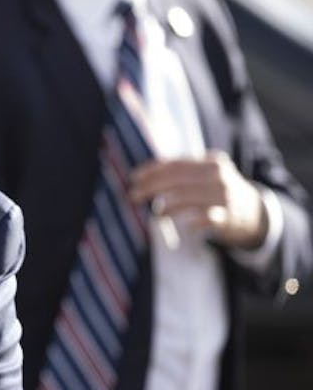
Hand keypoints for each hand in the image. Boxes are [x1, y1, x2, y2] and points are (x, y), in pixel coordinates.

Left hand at [129, 151, 267, 248]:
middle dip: (152, 187)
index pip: (176, 164)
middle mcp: (219, 176)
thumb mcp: (207, 176)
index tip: (134, 178)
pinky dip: (192, 221)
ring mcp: (225, 197)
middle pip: (179, 179)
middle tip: (133, 196)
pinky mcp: (229, 217)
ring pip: (189, 197)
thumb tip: (144, 178)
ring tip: (154, 213)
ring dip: (167, 205)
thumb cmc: (219, 193)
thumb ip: (183, 174)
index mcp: (211, 162)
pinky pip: (206, 217)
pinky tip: (184, 226)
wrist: (256, 212)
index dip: (153, 170)